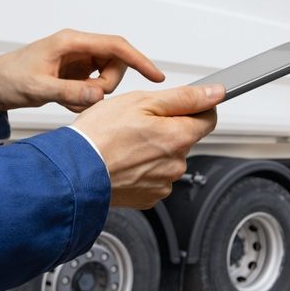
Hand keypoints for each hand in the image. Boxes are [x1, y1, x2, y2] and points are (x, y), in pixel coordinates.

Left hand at [0, 29, 164, 114]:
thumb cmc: (8, 79)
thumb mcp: (38, 88)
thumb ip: (70, 92)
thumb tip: (99, 94)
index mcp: (71, 42)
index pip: (115, 46)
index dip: (139, 60)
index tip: (156, 76)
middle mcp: (77, 48)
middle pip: (115, 64)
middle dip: (106, 86)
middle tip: (84, 99)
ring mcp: (76, 61)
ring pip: (106, 78)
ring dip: (94, 95)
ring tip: (68, 101)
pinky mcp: (74, 74)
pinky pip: (93, 88)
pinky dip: (85, 99)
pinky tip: (65, 102)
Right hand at [72, 84, 223, 209]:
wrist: (74, 173)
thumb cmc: (99, 136)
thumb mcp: (142, 102)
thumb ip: (184, 97)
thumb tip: (215, 93)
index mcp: (178, 137)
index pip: (208, 118)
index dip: (196, 107)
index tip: (182, 104)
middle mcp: (176, 164)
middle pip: (183, 139)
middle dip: (166, 129)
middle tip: (137, 124)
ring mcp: (162, 183)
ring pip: (167, 159)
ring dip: (153, 150)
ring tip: (125, 144)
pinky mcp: (148, 197)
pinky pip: (153, 177)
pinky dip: (142, 169)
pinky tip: (123, 161)